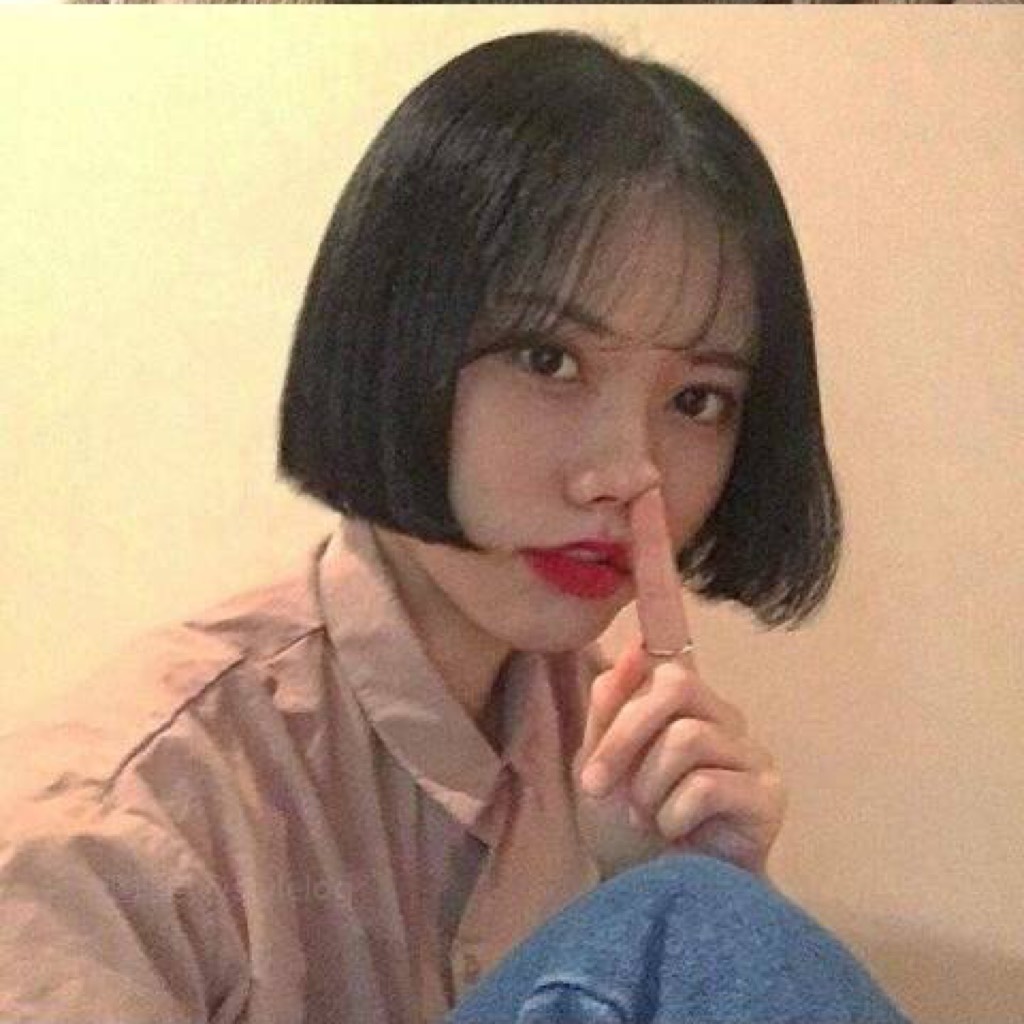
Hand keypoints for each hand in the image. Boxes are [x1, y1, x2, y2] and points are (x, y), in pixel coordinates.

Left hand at [577, 486, 786, 875]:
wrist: (657, 892)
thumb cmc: (627, 823)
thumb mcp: (599, 761)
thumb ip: (611, 705)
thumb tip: (628, 651)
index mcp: (677, 696)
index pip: (670, 627)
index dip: (659, 563)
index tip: (643, 494)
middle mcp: (719, 709)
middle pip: (671, 684)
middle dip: (622, 737)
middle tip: (601, 786)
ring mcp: (749, 747)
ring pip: (683, 735)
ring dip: (644, 786)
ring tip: (642, 816)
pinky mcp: (768, 791)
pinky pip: (702, 780)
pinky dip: (668, 813)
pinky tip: (673, 833)